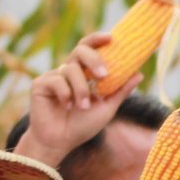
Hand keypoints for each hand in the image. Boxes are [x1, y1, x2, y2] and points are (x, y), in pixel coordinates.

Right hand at [17, 33, 142, 166]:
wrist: (60, 142)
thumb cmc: (83, 126)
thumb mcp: (107, 107)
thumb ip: (120, 91)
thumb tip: (139, 73)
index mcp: (84, 74)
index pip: (90, 50)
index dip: (97, 40)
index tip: (111, 38)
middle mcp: (69, 72)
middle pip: (80, 50)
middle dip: (93, 60)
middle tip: (103, 75)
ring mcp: (54, 77)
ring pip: (71, 70)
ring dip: (81, 90)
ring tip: (83, 107)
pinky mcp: (40, 84)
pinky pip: (56, 81)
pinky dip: (65, 95)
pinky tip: (66, 107)